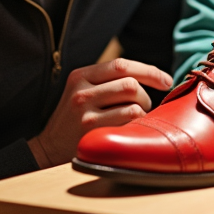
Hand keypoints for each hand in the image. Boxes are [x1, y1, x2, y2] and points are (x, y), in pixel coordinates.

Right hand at [28, 58, 172, 167]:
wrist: (47, 149)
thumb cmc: (75, 119)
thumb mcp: (83, 91)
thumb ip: (109, 81)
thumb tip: (153, 76)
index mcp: (81, 75)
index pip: (122, 64)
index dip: (149, 71)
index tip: (166, 80)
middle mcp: (81, 90)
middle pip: (131, 84)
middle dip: (146, 96)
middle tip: (144, 106)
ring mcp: (85, 111)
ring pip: (133, 103)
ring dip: (143, 112)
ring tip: (134, 120)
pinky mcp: (91, 130)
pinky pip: (129, 122)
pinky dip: (137, 125)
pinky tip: (130, 130)